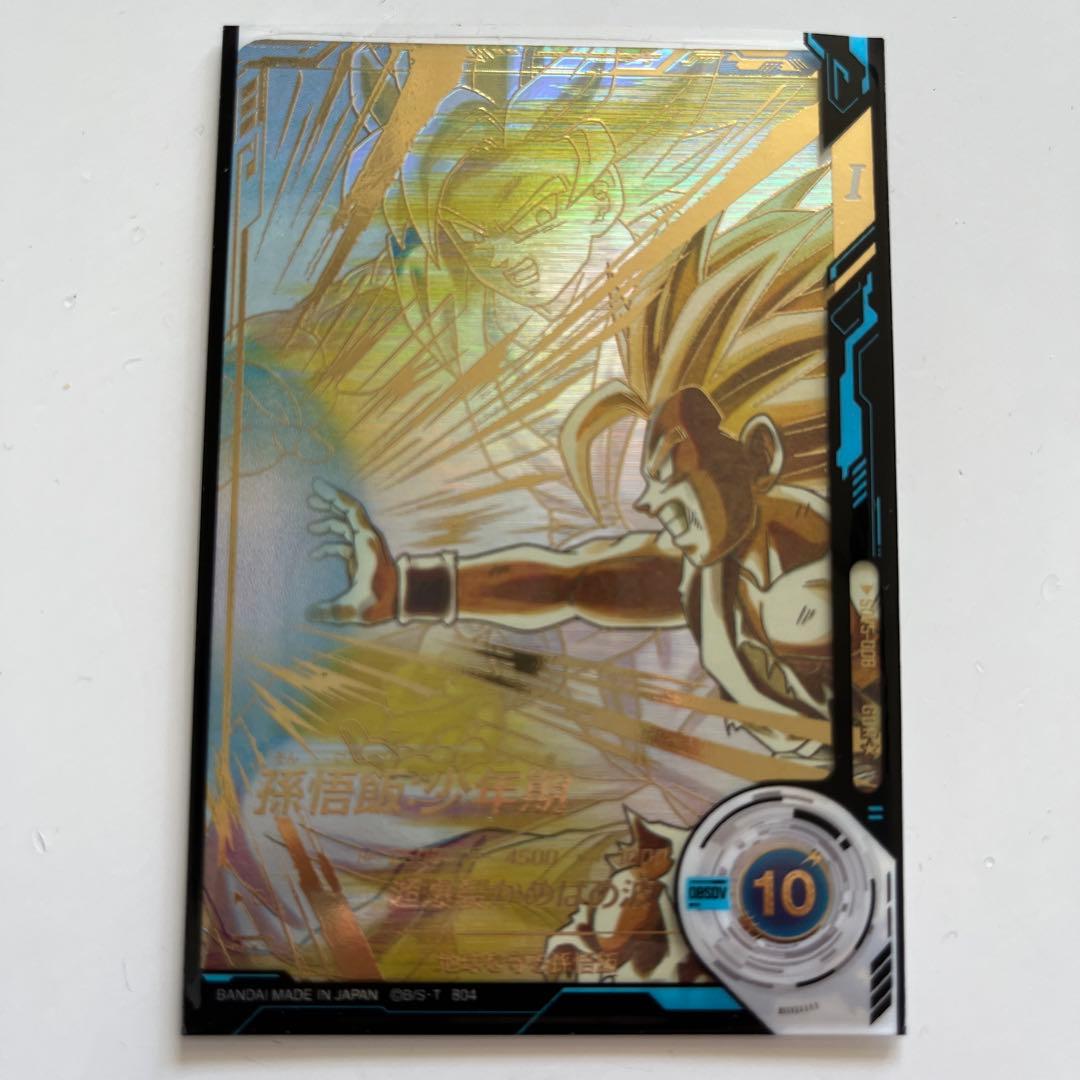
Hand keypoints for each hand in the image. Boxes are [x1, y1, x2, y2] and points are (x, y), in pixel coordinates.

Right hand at [306, 478, 396, 623]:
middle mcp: (366, 539)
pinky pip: (343, 544)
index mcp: (365, 541)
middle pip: (346, 513)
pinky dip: (330, 545)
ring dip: (328, 524)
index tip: (317, 485)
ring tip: (309, 527)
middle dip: (328, 503)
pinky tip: (315, 555)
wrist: (404, 601)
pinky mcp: (362, 558)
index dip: (334, 496)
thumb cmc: (382, 600)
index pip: (350, 510)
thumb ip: (330, 611)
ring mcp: (364, 548)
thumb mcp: (354, 607)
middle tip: (309, 497)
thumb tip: (308, 613)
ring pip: (344, 527)